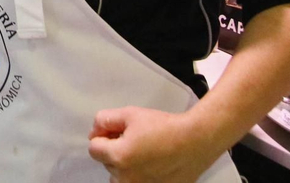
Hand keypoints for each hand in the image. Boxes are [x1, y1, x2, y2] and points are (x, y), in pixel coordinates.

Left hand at [88, 105, 225, 182]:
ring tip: (144, 151)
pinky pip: (137, 182)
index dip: (102, 136)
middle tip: (134, 138)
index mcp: (118, 157)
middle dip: (115, 149)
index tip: (116, 131)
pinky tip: (154, 162)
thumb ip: (105, 119)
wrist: (195, 141)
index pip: (93, 149)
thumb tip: (95, 130)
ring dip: (125, 165)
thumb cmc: (164, 126)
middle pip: (107, 163)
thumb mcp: (130, 114)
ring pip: (120, 176)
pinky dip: (140, 174)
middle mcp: (126, 178)